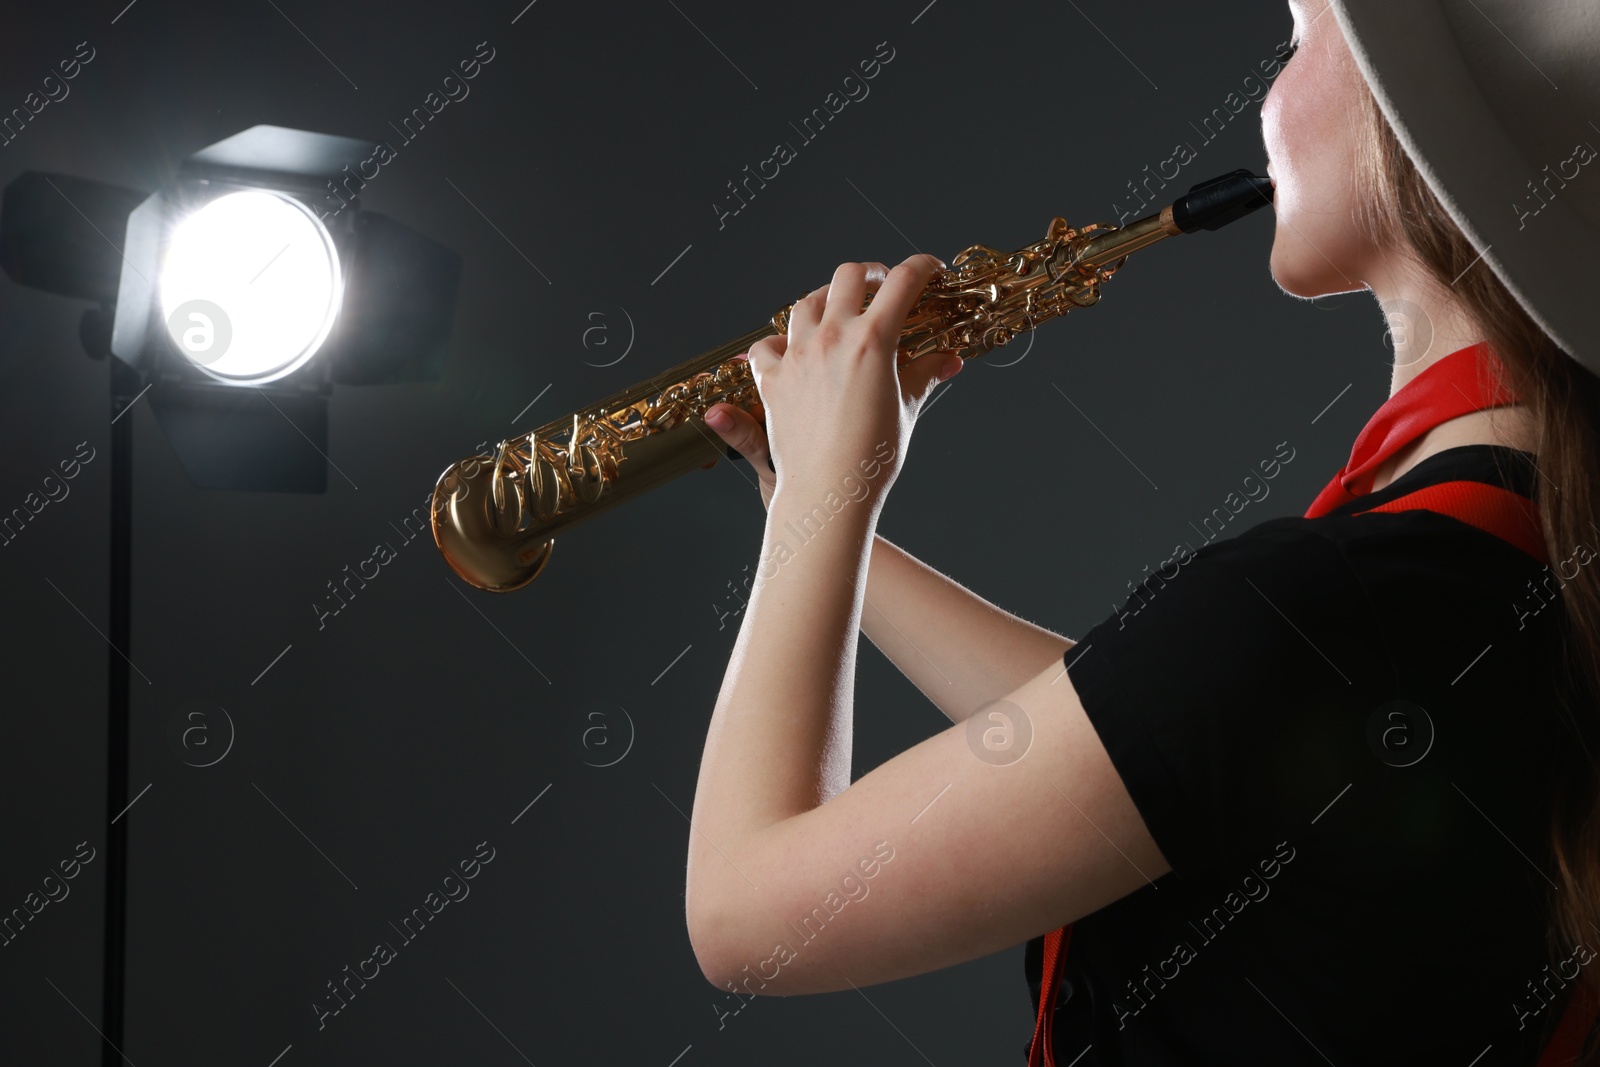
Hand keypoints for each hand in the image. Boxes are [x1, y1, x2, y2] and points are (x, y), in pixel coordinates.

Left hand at [703, 254, 960, 513]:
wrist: (829, 491)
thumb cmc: (873, 455)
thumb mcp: (906, 408)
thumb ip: (925, 374)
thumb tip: (949, 360)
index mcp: (873, 340)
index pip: (904, 282)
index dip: (923, 267)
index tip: (931, 270)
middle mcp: (832, 337)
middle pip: (850, 276)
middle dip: (872, 274)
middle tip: (883, 287)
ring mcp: (798, 355)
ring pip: (807, 302)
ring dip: (826, 299)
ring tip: (838, 313)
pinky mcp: (773, 378)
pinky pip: (767, 346)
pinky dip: (779, 343)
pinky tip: (792, 351)